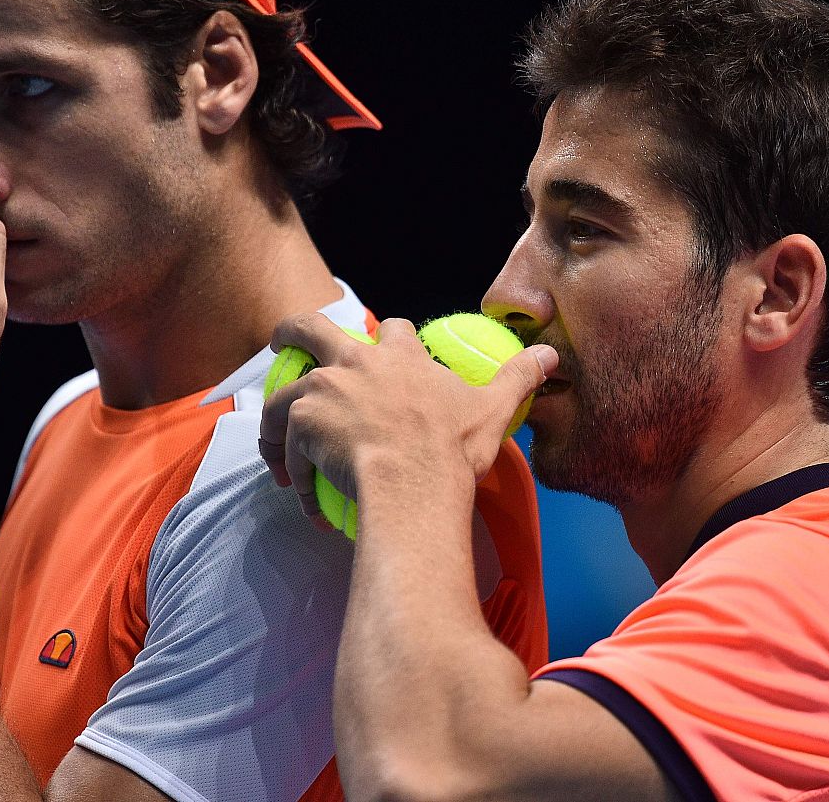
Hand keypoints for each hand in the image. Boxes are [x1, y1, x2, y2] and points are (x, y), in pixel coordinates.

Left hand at [257, 314, 555, 523]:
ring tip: (277, 453)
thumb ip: (519, 377)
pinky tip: (302, 499)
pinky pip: (287, 447)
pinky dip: (292, 472)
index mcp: (400, 356)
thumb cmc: (453, 448)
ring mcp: (322, 389)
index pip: (391, 329)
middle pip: (309, 328)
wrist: (414, 482)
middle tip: (281, 344)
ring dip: (276, 422)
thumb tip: (553, 354)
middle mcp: (354, 362)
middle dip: (291, 332)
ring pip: (282, 396)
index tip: (378, 349)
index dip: (385, 337)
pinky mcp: (300, 422)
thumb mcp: (493, 408)